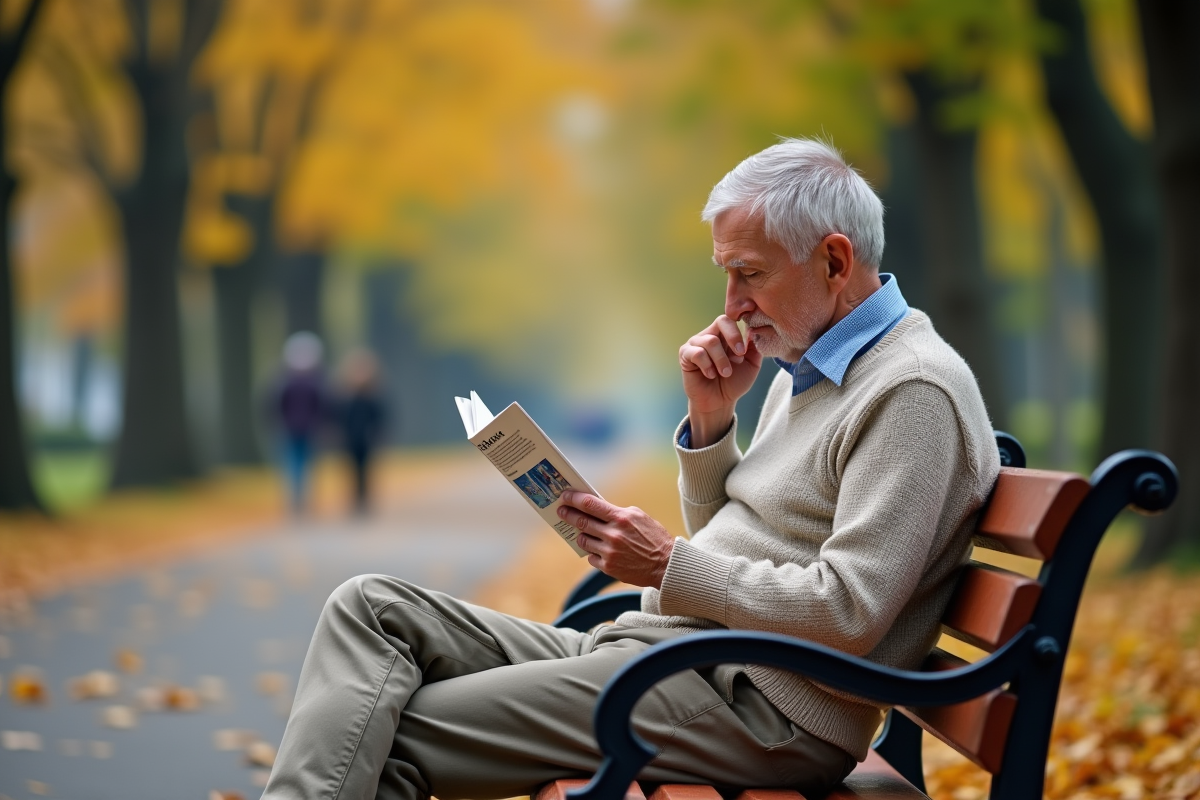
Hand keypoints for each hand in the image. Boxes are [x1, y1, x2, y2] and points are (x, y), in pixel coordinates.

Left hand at [557, 491, 674, 587]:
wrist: (666, 565)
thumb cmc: (654, 538)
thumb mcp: (639, 516)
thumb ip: (617, 512)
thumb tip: (596, 507)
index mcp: (621, 518)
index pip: (590, 504)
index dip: (574, 499)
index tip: (565, 496)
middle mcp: (613, 535)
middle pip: (581, 522)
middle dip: (568, 515)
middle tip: (561, 511)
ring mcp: (609, 552)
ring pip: (583, 540)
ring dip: (581, 535)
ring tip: (583, 532)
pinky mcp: (608, 568)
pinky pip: (591, 557)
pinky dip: (593, 552)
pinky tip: (600, 550)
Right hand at [679, 315, 762, 445]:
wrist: (719, 402)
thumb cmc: (734, 383)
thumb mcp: (751, 365)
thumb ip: (754, 347)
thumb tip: (754, 330)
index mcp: (726, 334)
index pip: (732, 319)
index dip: (740, 332)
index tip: (744, 351)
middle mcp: (711, 334)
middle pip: (721, 321)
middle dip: (733, 338)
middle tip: (739, 357)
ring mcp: (696, 343)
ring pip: (710, 341)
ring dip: (721, 360)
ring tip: (725, 373)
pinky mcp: (685, 354)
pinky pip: (697, 353)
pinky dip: (707, 365)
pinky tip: (710, 375)